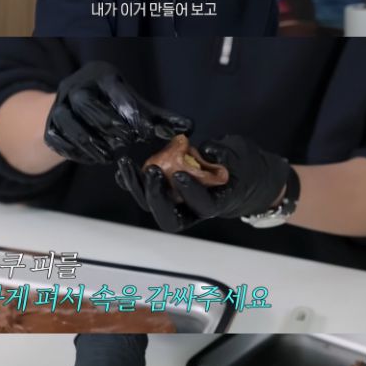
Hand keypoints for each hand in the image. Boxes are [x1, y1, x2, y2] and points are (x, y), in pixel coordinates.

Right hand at [44, 61, 192, 163]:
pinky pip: (62, 143)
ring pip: (73, 126)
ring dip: (95, 144)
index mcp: (99, 74)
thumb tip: (189, 128)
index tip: (145, 132)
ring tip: (111, 156)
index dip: (130, 110)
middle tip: (126, 143)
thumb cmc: (111, 106)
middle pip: (88, 105)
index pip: (114, 90)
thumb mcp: (134, 106)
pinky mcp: (49, 127)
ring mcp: (58, 106)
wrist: (72, 108)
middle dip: (110, 126)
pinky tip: (95, 158)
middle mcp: (75, 86)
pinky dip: (79, 154)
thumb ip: (159, 118)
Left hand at [115, 134, 289, 232]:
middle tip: (151, 171)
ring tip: (127, 166)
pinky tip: (123, 170)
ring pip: (153, 206)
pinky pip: (146, 193)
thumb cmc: (242, 167)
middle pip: (169, 216)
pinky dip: (133, 183)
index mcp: (216, 204)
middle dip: (157, 196)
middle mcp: (192, 211)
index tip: (182, 175)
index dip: (192, 193)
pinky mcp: (165, 194)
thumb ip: (223, 155)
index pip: (203, 206)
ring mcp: (176, 205)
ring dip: (138, 188)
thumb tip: (206, 149)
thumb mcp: (240, 156)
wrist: (240, 176)